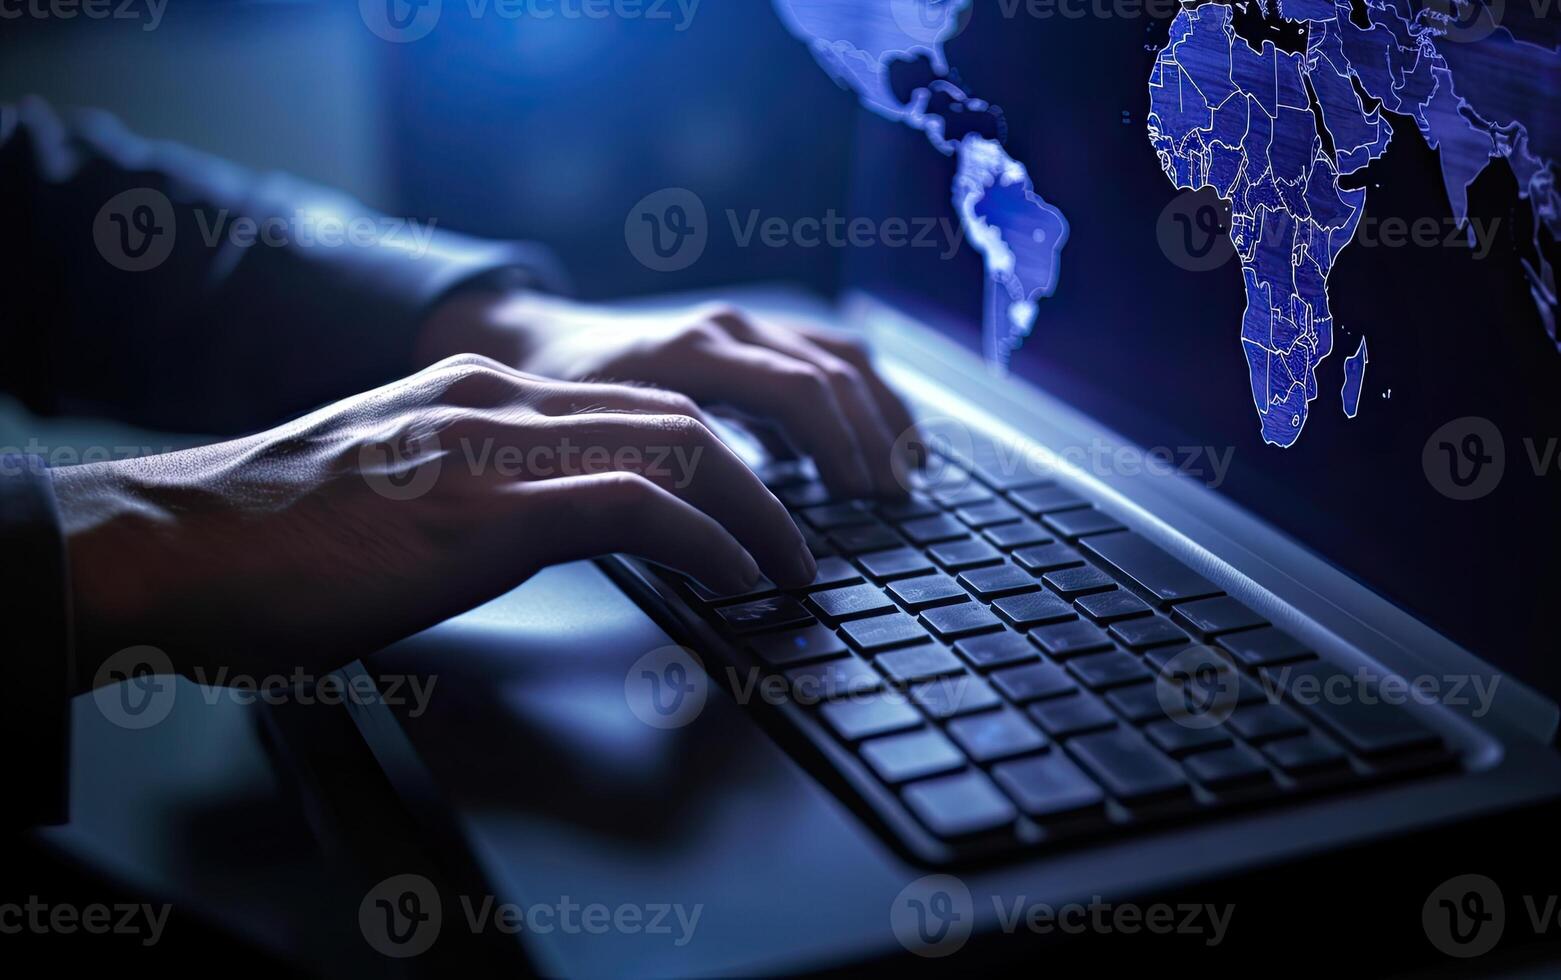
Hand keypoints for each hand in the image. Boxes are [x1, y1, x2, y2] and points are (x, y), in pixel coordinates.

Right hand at [52, 355, 816, 689]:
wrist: (172, 545)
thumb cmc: (268, 539)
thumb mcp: (390, 485)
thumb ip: (469, 484)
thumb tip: (537, 527)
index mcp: (474, 391)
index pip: (632, 404)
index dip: (712, 455)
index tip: (747, 507)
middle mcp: (494, 398)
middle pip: (676, 415)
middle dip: (756, 480)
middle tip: (795, 540)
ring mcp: (491, 446)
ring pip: (677, 447)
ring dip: (755, 512)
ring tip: (790, 567)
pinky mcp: (484, 509)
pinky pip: (637, 507)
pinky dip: (708, 543)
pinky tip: (738, 579)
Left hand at [417, 293, 919, 497]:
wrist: (534, 341)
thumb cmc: (556, 401)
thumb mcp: (591, 447)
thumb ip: (652, 487)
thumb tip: (718, 544)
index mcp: (691, 353)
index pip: (798, 394)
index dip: (837, 452)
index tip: (857, 503)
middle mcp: (726, 329)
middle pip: (832, 378)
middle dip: (870, 443)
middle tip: (890, 503)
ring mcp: (743, 324)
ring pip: (841, 359)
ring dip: (880, 415)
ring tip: (905, 471)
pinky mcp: (752, 333)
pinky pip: (829, 353)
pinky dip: (863, 396)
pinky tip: (876, 436)